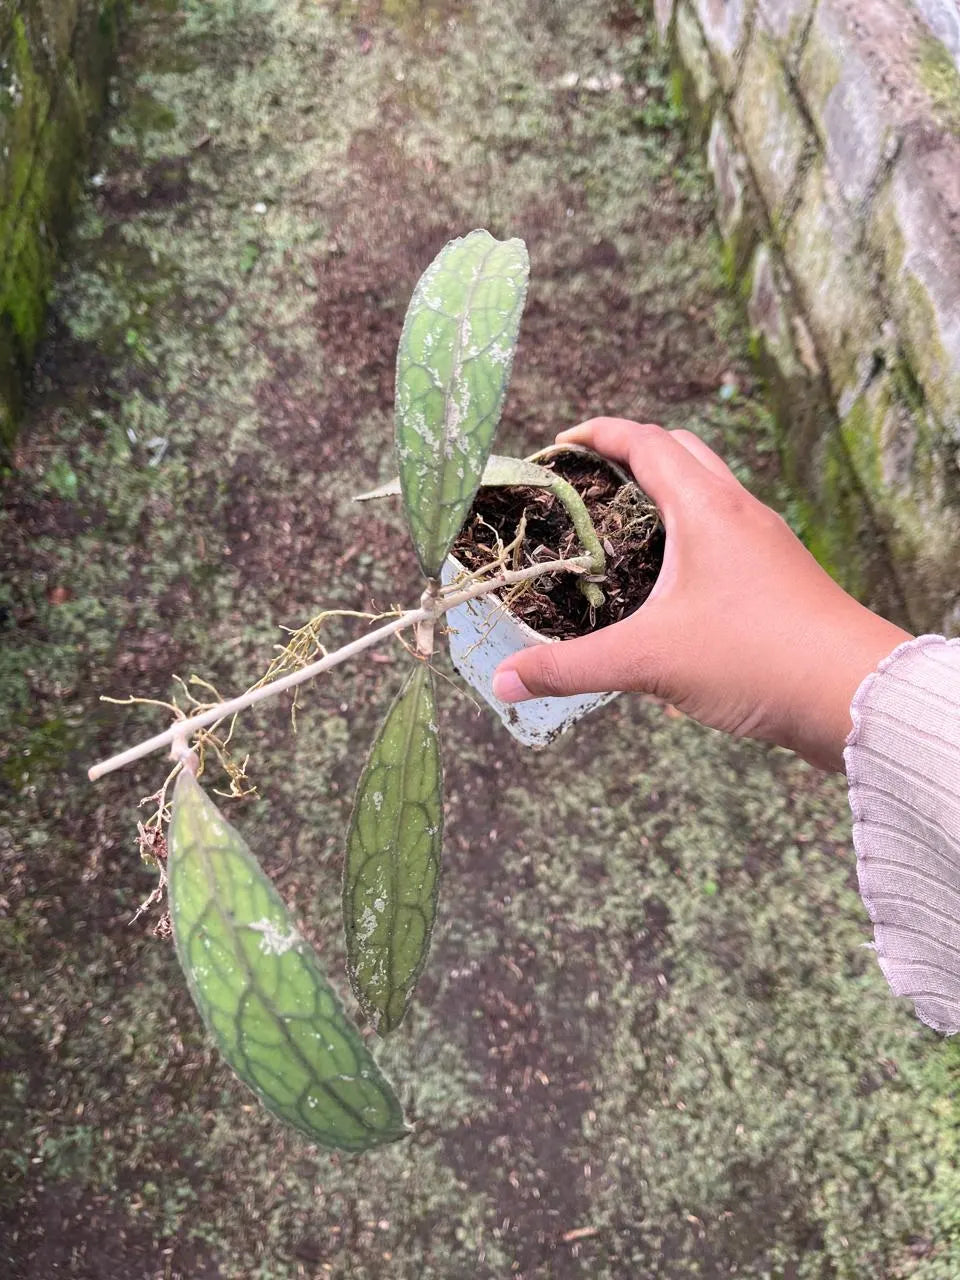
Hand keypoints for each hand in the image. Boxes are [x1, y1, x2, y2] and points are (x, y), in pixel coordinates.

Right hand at [491, 419, 911, 771]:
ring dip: (663, 499)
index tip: (560, 444)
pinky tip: (665, 590)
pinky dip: (688, 541)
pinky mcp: (779, 579)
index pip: (646, 442)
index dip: (598, 435)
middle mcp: (739, 513)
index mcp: (707, 508)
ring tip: (618, 534)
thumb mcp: (649, 661)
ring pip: (707, 498)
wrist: (853, 697)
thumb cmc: (756, 658)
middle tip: (586, 484)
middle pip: (681, 456)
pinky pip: (726, 538)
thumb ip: (571, 668)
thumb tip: (504, 681)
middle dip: (630, 457)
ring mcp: (765, 545)